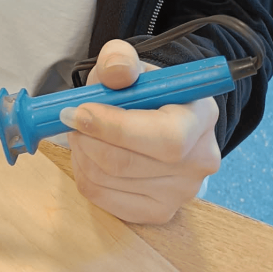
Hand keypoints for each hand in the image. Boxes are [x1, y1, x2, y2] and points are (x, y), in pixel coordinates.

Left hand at [60, 39, 220, 223]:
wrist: (151, 114)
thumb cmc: (139, 87)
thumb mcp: (128, 61)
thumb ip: (119, 59)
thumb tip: (116, 72)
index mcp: (201, 116)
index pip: (165, 137)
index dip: (114, 127)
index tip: (78, 111)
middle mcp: (199, 160)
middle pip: (129, 163)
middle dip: (88, 139)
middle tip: (71, 119)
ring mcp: (181, 192)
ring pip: (111, 181)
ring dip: (82, 154)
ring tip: (81, 132)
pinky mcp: (158, 212)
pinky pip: (105, 200)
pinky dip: (85, 174)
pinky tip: (87, 154)